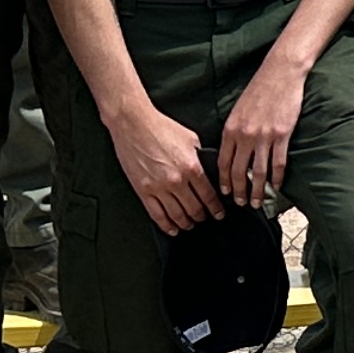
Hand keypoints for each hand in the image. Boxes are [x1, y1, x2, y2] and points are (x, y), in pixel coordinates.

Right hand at [109, 105, 224, 235]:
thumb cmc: (161, 127)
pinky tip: (172, 228)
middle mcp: (177, 180)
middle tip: (205, 218)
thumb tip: (207, 170)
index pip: (209, 195)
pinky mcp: (143, 191)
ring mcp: (159, 188)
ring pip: (177, 215)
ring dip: (186, 223)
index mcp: (192, 167)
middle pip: (194, 208)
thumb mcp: (191, 139)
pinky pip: (157, 215)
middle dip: (202, 216)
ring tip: (190, 224)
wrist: (134, 124)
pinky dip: (166, 225)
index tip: (219, 213)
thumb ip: (200, 157)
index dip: (216, 208)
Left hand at [216, 63, 305, 207]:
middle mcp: (244, 135)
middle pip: (238, 172)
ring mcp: (264, 136)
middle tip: (242, 204)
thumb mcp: (237, 110)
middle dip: (239, 192)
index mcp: (231, 129)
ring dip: (257, 190)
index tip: (226, 193)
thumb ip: (233, 131)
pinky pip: (278, 163)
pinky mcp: (282, 135)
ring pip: (258, 172)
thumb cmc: (259, 90)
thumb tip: (231, 152)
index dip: (224, 181)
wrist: (279, 73)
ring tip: (258, 202)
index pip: (223, 163)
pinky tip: (277, 186)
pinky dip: (277, 178)